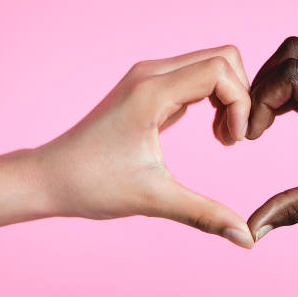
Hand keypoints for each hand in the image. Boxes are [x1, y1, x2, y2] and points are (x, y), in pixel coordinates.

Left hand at [35, 46, 253, 247]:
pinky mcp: (150, 88)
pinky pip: (197, 77)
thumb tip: (247, 239)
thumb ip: (206, 215)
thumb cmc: (93, 185)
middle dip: (240, 96)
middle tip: (233, 137)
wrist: (50, 177)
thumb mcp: (155, 199)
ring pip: (212, 64)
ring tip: (223, 137)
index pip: (219, 69)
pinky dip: (215, 99)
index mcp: (152, 91)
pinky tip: (211, 131)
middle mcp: (152, 73)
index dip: (240, 103)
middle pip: (222, 58)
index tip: (234, 141)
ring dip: (229, 97)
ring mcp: (149, 77)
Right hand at [246, 37, 297, 240]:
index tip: (254, 136)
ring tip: (261, 124)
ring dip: (272, 85)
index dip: (262, 100)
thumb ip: (293, 208)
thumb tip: (251, 228)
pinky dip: (285, 92)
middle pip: (292, 52)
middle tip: (253, 124)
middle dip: (263, 84)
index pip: (293, 75)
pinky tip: (278, 121)